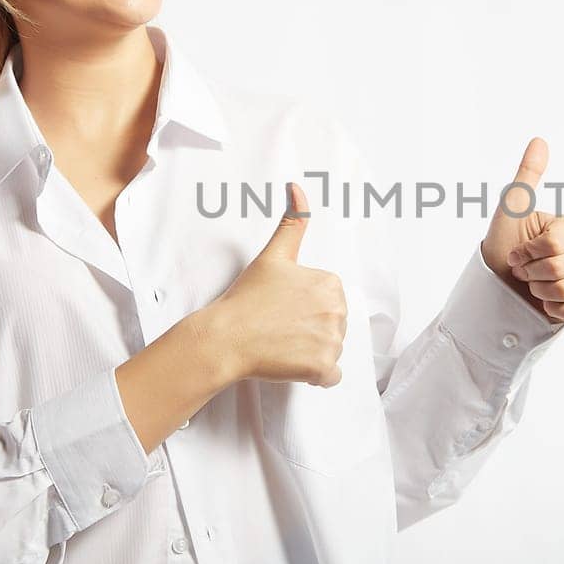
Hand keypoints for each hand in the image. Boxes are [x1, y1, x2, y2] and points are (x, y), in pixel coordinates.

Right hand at [199, 181, 347, 387]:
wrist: (226, 337)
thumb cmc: (247, 299)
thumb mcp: (273, 256)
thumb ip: (293, 221)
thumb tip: (298, 186)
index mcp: (330, 283)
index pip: (330, 303)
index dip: (306, 308)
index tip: (283, 308)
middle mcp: (337, 310)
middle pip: (333, 327)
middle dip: (311, 331)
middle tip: (280, 327)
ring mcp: (331, 340)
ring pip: (331, 351)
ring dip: (311, 353)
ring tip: (282, 344)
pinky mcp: (323, 367)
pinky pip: (331, 377)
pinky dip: (315, 375)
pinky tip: (291, 363)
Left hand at [480, 137, 563, 324]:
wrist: (496, 289)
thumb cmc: (502, 246)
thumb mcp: (511, 210)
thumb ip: (527, 176)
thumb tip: (539, 140)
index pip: (557, 243)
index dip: (530, 251)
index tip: (517, 252)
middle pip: (562, 266)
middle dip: (532, 272)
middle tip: (522, 271)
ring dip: (540, 291)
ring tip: (532, 286)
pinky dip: (554, 309)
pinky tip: (545, 303)